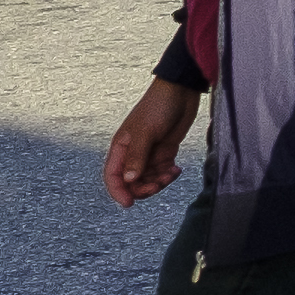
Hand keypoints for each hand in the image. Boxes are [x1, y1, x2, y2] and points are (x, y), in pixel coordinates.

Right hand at [103, 74, 196, 206]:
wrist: (181, 91)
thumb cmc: (159, 106)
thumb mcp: (145, 131)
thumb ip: (137, 156)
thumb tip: (128, 180)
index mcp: (121, 147)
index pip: (113, 176)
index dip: (118, 192)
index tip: (128, 203)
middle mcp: (133, 153)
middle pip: (132, 182)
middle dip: (144, 188)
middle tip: (158, 184)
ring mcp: (149, 154)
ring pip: (149, 179)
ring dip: (159, 181)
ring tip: (171, 173)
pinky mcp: (165, 152)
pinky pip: (163, 172)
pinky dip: (169, 175)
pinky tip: (177, 169)